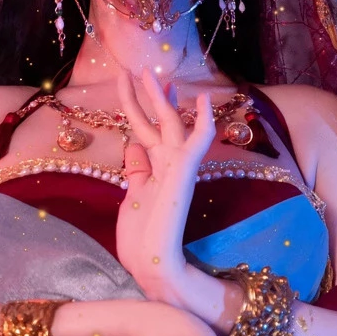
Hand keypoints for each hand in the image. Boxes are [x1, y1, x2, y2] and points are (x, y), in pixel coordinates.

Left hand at [115, 67, 212, 303]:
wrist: (152, 266)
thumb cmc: (142, 239)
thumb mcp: (132, 196)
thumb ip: (137, 170)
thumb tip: (134, 146)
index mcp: (155, 170)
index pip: (148, 131)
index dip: (139, 107)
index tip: (134, 84)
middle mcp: (168, 166)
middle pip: (158, 123)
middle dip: (149, 95)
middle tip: (142, 69)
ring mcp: (176, 171)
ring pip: (170, 126)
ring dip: (161, 99)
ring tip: (152, 72)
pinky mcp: (182, 177)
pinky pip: (196, 145)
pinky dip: (202, 124)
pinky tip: (204, 102)